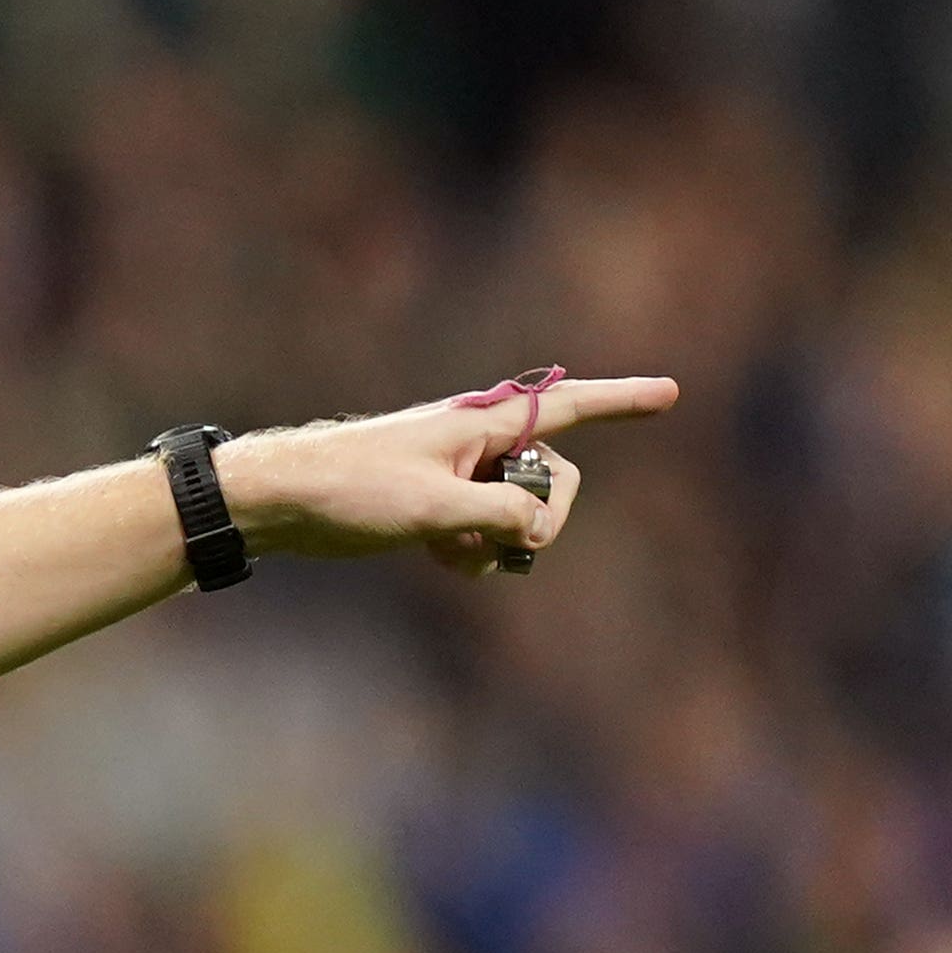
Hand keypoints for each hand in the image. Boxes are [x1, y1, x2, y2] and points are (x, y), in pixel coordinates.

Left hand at [220, 370, 683, 576]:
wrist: (280, 500)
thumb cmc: (352, 490)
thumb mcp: (436, 508)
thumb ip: (501, 516)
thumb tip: (536, 529)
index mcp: (482, 423)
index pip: (568, 406)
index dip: (622, 401)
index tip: (671, 392)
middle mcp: (476, 441)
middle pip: (552, 478)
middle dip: (541, 517)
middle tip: (508, 542)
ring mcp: (457, 473)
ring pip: (516, 512)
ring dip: (500, 542)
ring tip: (452, 550)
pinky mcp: (435, 502)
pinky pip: (483, 530)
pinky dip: (473, 551)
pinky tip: (439, 559)